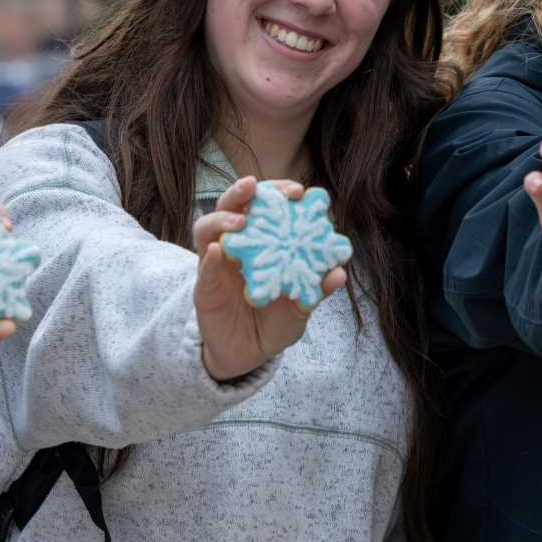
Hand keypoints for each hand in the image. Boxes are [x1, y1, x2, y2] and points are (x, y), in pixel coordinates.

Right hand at [193, 176, 345, 381]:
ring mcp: (215, 266)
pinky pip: (204, 270)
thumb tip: (338, 273)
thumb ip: (315, 290)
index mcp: (260, 244)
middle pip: (230, 208)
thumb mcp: (299, 307)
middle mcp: (234, 248)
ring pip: (206, 230)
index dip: (276, 193)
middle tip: (255, 186)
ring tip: (240, 221)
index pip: (263, 208)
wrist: (248, 356)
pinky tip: (219, 252)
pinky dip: (210, 259)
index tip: (296, 190)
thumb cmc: (274, 322)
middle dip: (241, 192)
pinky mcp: (204, 289)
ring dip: (221, 219)